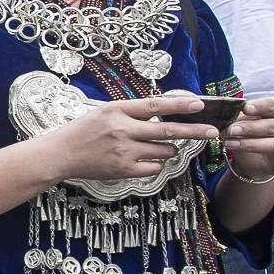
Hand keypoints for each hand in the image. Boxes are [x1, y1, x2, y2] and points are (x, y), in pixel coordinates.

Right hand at [39, 94, 220, 183]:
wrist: (60, 154)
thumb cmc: (83, 131)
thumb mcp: (104, 112)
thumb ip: (132, 112)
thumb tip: (165, 113)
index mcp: (117, 110)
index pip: (155, 105)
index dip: (180, 104)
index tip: (201, 103)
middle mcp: (122, 130)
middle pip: (168, 130)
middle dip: (195, 131)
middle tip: (213, 131)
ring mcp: (123, 151)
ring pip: (164, 151)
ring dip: (169, 149)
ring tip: (159, 147)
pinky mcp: (123, 170)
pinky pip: (154, 168)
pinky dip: (156, 164)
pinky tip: (146, 160)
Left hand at [224, 97, 273, 183]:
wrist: (252, 159)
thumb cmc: (248, 134)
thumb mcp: (242, 123)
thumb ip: (238, 119)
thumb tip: (225, 116)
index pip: (271, 105)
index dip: (258, 106)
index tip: (245, 108)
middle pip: (270, 126)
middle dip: (249, 128)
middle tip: (231, 130)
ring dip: (252, 145)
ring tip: (231, 144)